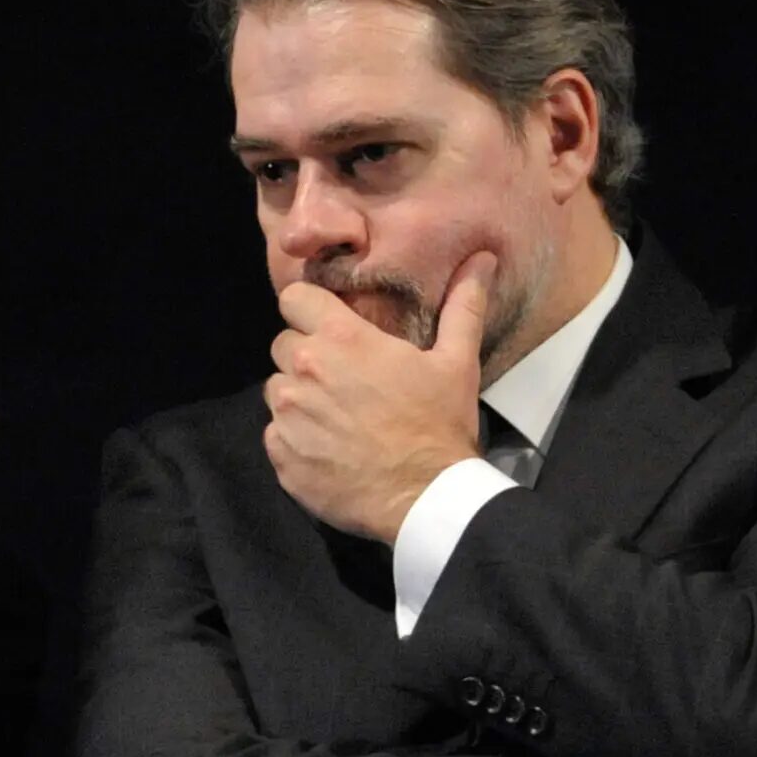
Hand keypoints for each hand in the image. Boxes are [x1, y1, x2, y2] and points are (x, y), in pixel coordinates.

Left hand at [263, 278, 489, 541]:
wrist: (424, 497)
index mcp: (341, 338)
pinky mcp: (281, 456)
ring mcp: (287, 416)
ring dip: (298, 398)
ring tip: (335, 417)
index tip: (328, 324)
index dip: (310, 308)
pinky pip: (275, 435)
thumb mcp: (456, 362)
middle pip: (282, 345)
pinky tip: (328, 449)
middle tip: (342, 379)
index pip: (294, 297)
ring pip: (276, 391)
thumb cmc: (439, 425)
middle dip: (305, 355)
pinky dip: (294, 439)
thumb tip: (481, 259)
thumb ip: (462, 306)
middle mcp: (303, 371)